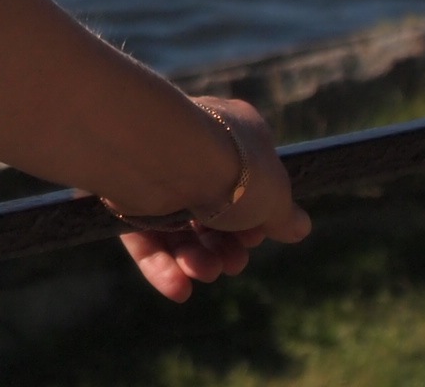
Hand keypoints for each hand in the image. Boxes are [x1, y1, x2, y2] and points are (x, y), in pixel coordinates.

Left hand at [120, 98, 311, 302]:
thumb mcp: (275, 195)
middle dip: (226, 247)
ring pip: (179, 230)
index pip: (245, 181)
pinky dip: (162, 266)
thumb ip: (283, 214)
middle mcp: (191, 151)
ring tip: (205, 271)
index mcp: (230, 134)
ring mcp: (156, 175)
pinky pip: (145, 238)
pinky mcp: (126, 196)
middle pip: (212, 213)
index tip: (263, 234)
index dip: (257, 216)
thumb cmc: (232, 171)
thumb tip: (298, 226)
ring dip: (196, 260)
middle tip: (232, 262)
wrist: (166, 158)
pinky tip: (178, 289)